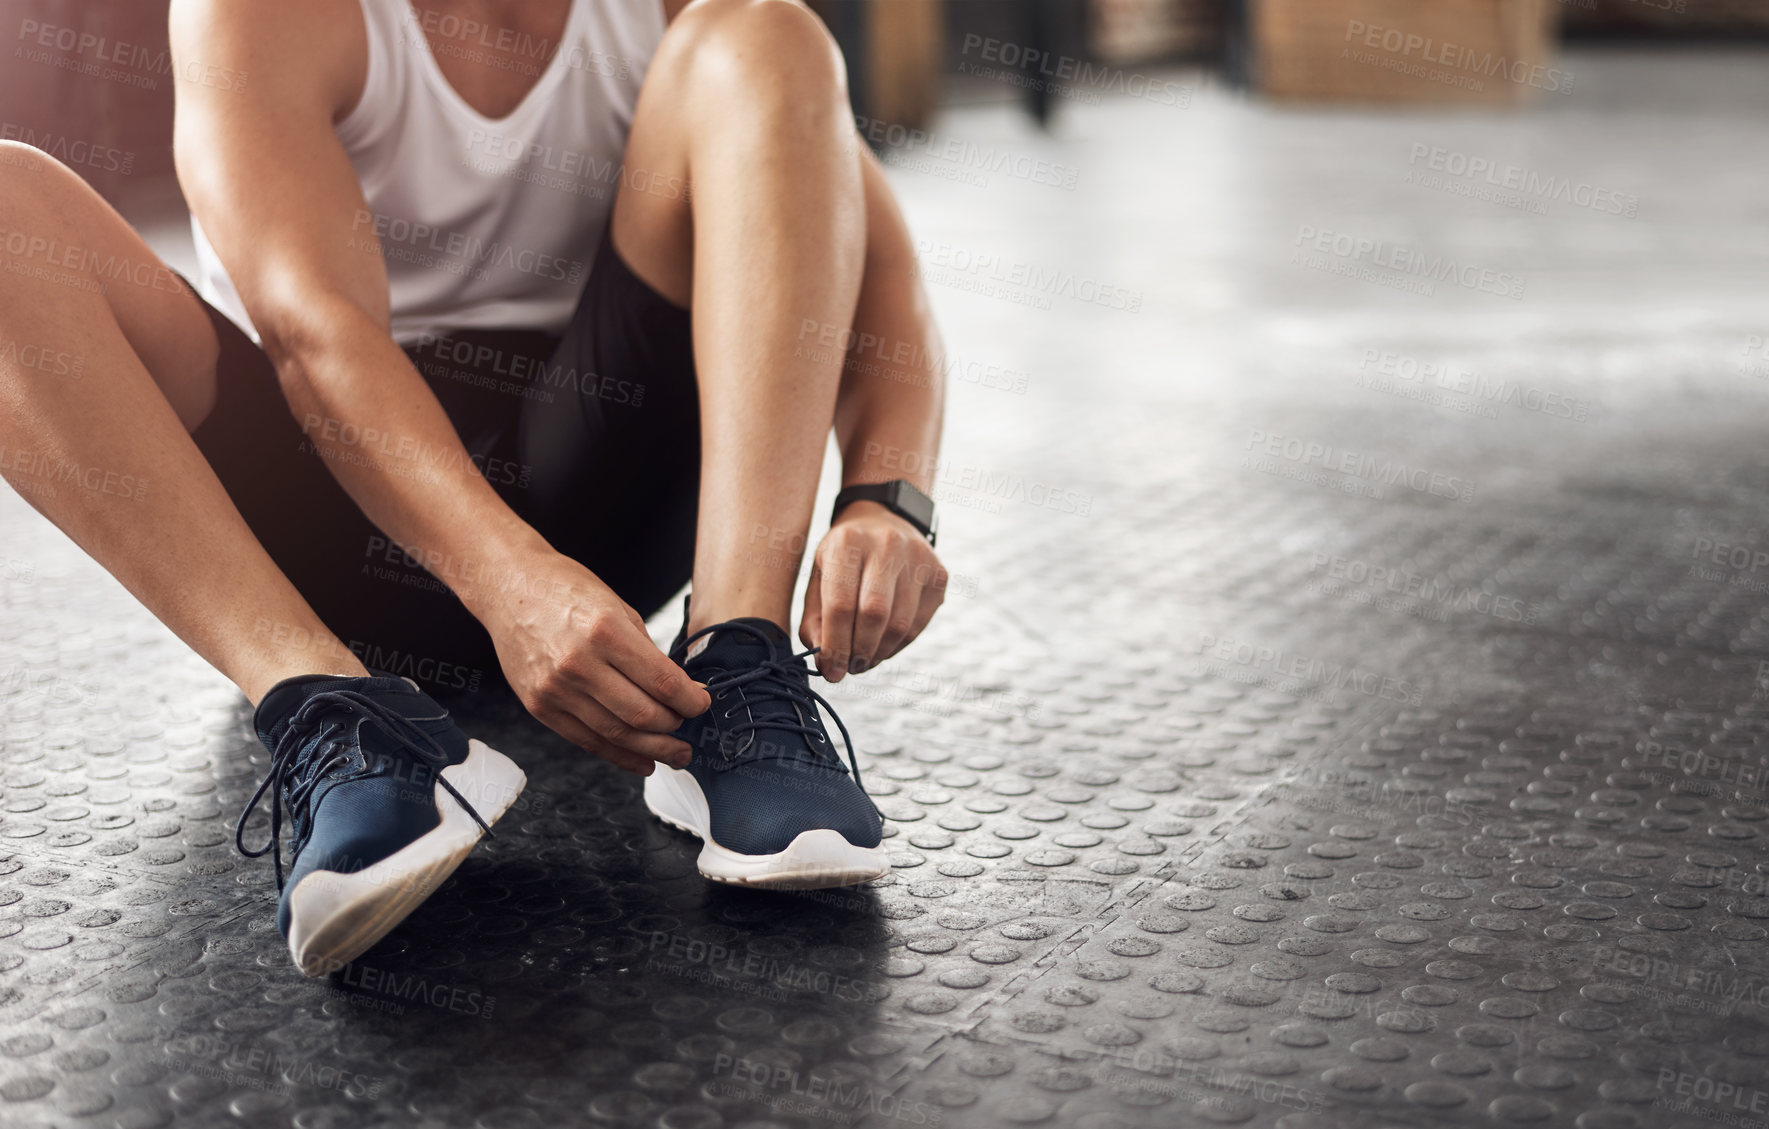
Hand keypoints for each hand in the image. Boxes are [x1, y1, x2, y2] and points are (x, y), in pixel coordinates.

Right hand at [480, 552, 709, 773]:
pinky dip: (619, 756)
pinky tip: (642, 761)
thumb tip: (681, 689)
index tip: (702, 704)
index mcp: (605, 631)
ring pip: (616, 734)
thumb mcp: (618, 608)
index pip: (662, 682)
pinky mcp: (540, 706)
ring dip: (653, 750)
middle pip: (642, 715)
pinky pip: (586, 741)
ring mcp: (556, 689)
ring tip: (676, 755)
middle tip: (689, 731)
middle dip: (675, 728)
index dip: (691, 701)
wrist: (509, 586)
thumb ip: (648, 652)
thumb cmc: (566, 589)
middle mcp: (578, 663)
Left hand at [799, 502, 945, 681]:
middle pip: (875, 615)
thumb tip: (827, 664)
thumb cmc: (843, 558)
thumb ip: (815, 621)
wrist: (883, 521)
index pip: (840, 605)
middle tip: (849, 669)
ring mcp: (919, 558)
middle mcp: (887, 544)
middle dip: (859, 652)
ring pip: (900, 625)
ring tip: (863, 660)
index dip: (835, 646)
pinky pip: (918, 625)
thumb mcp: (818, 577)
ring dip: (879, 653)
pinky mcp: (939, 574)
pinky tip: (882, 645)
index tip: (831, 672)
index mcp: (848, 542)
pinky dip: (897, 645)